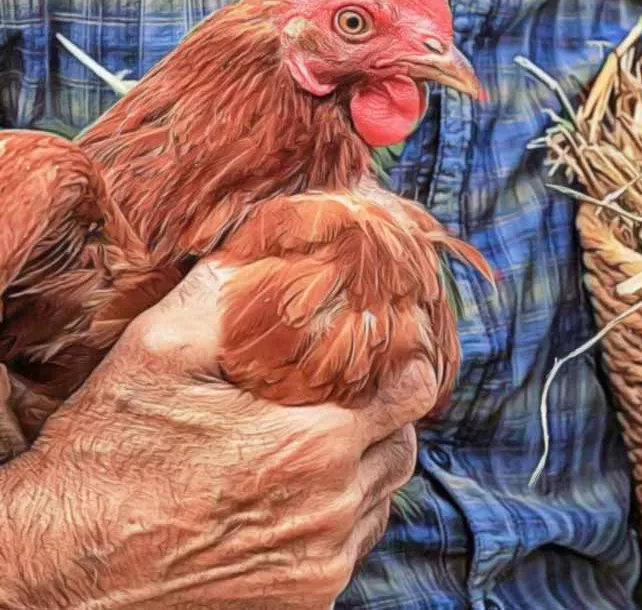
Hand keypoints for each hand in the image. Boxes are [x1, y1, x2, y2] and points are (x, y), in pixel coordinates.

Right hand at [0, 261, 436, 609]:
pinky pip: (351, 549)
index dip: (407, 365)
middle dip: (385, 418)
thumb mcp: (157, 351)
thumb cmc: (105, 457)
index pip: (413, 393)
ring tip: (311, 449)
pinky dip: (338, 520)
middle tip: (345, 402)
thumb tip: (272, 239)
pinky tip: (289, 499)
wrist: (56, 573)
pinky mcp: (304, 601)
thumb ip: (226, 289)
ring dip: (363, 469)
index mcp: (314, 443)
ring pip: (382, 500)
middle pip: (404, 447)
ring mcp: (320, 563)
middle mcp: (331, 510)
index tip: (393, 355)